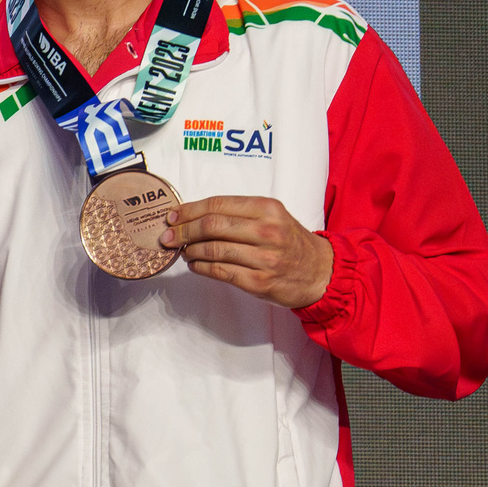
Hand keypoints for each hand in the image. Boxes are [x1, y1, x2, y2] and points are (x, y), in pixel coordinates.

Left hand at [162, 196, 333, 308]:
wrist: (320, 271)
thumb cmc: (290, 242)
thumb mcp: (272, 217)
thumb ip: (238, 213)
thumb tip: (191, 215)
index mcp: (267, 209)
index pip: (217, 204)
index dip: (188, 210)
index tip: (172, 216)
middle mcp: (267, 231)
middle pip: (211, 226)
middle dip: (182, 231)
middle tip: (167, 236)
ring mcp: (264, 258)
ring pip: (212, 250)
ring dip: (190, 250)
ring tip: (182, 251)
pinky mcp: (259, 282)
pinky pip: (220, 272)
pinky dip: (200, 267)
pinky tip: (194, 264)